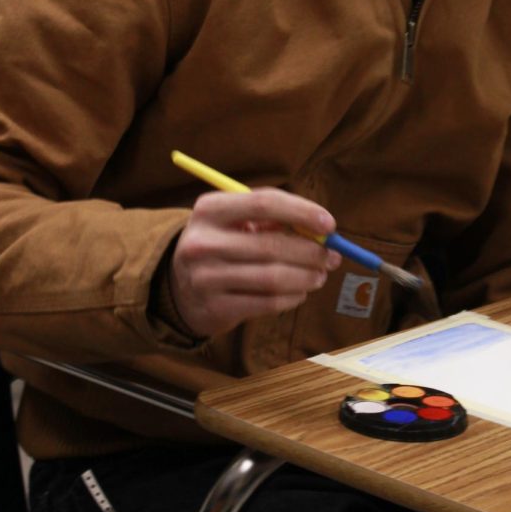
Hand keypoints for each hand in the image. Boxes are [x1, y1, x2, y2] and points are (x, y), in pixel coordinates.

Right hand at [168, 187, 341, 338]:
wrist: (177, 288)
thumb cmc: (222, 245)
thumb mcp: (235, 221)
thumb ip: (274, 218)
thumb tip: (323, 230)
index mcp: (209, 209)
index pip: (264, 202)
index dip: (302, 211)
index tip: (329, 224)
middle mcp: (203, 242)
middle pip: (272, 244)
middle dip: (312, 251)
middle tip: (333, 256)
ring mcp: (206, 278)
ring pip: (273, 278)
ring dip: (307, 277)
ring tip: (320, 275)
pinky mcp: (215, 308)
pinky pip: (267, 303)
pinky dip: (292, 297)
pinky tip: (300, 292)